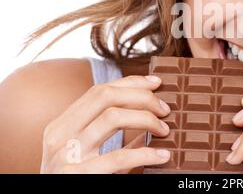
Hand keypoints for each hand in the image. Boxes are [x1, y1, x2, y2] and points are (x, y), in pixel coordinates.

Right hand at [40, 75, 171, 173]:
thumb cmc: (79, 179)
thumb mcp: (87, 153)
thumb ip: (110, 134)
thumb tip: (149, 115)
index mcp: (61, 125)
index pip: (98, 91)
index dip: (131, 82)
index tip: (156, 82)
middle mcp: (59, 135)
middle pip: (106, 96)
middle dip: (141, 96)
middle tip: (164, 109)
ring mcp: (65, 155)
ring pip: (112, 117)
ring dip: (146, 119)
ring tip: (164, 130)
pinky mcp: (77, 176)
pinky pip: (119, 157)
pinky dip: (146, 154)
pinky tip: (162, 155)